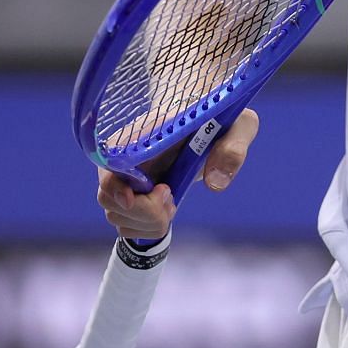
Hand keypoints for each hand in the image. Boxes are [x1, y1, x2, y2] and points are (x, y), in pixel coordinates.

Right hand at [95, 107, 259, 240]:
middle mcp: (122, 158)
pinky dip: (147, 229)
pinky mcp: (129, 196)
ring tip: (172, 202)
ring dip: (148, 222)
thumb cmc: (219, 119)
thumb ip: (233, 148)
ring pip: (116, 216)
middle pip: (108, 199)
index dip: (117, 187)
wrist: (205, 122)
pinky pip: (125, 225)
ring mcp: (121, 179)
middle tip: (172, 198)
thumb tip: (215, 183)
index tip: (156, 192)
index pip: (108, 163)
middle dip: (145, 211)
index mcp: (141, 135)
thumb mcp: (239, 125)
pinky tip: (166, 211)